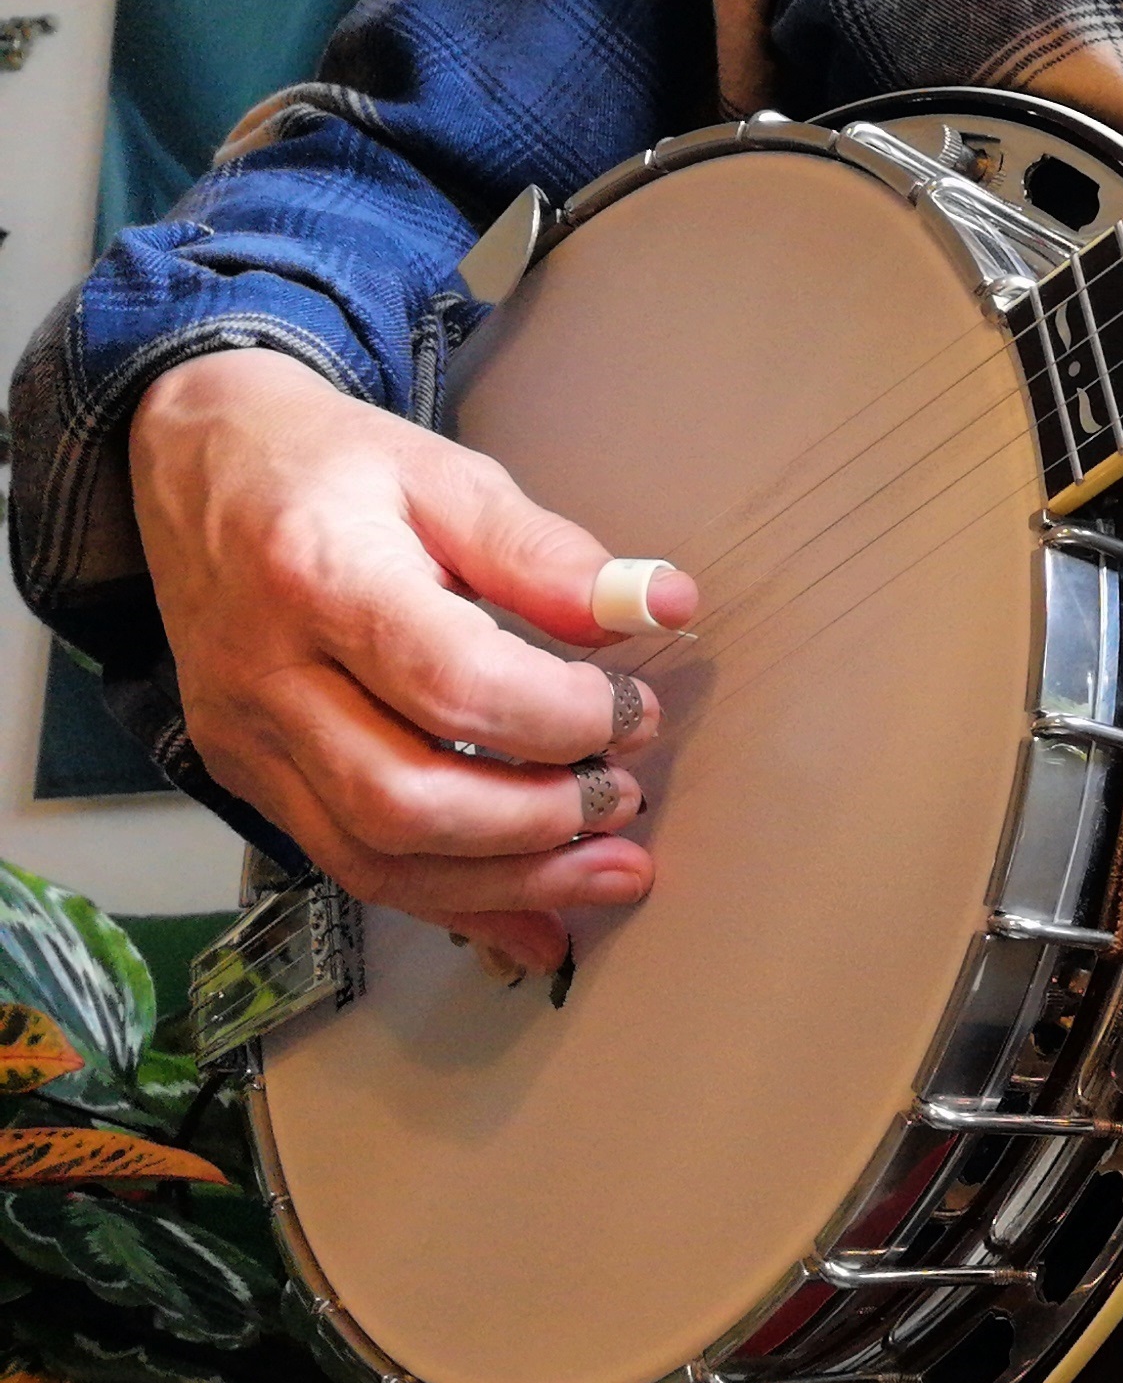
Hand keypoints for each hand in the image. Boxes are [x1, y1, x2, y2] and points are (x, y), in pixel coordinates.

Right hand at [128, 350, 699, 972]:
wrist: (199, 466)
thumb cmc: (334, 468)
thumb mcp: (447, 476)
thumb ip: (548, 552)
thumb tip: (661, 605)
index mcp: (319, 577)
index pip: (452, 684)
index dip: (561, 717)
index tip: (634, 711)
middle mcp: (267, 675)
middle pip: (404, 799)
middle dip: (537, 822)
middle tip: (625, 797)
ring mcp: (248, 740)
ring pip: (376, 858)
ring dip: (509, 883)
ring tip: (612, 868)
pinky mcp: (251, 778)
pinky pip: (353, 869)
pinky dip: (457, 903)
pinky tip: (540, 915)